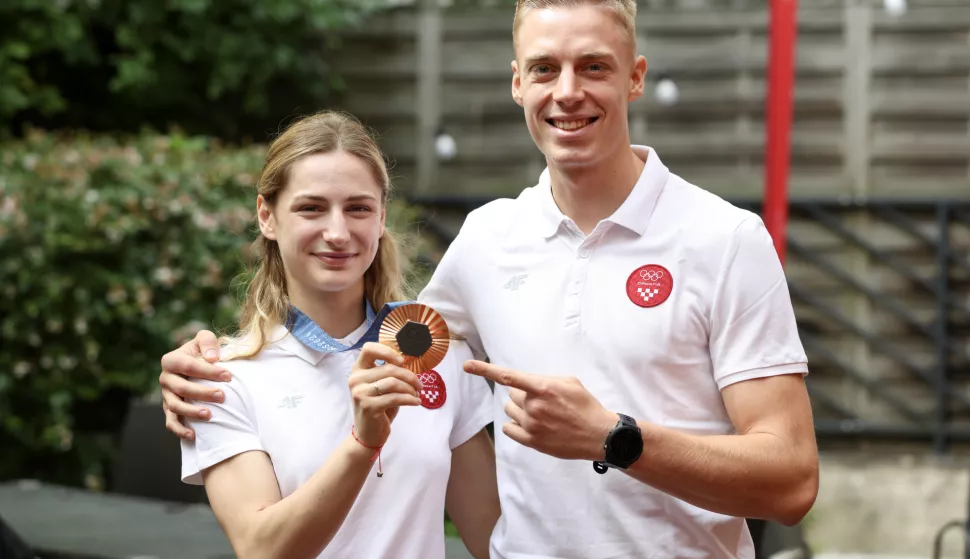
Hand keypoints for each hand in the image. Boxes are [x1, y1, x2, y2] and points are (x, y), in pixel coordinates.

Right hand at [159, 329, 230, 439]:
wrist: (196, 365)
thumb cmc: (203, 352)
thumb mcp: (205, 339)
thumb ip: (208, 342)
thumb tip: (212, 358)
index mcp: (171, 360)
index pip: (189, 366)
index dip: (208, 371)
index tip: (229, 376)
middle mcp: (165, 378)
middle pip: (182, 388)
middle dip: (202, 393)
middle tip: (222, 396)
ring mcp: (166, 395)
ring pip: (175, 406)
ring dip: (191, 412)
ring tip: (210, 415)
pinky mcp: (169, 409)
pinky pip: (171, 422)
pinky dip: (180, 430)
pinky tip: (194, 435)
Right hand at [348, 342, 423, 447]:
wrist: (368, 434)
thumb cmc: (378, 406)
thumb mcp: (382, 386)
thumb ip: (389, 372)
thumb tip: (409, 362)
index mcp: (358, 370)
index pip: (369, 348)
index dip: (387, 351)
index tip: (402, 360)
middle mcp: (356, 379)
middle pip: (389, 368)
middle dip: (409, 376)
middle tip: (419, 385)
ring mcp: (360, 393)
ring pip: (393, 382)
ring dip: (410, 389)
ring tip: (416, 394)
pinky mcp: (369, 406)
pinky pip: (396, 398)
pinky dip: (410, 399)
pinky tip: (416, 402)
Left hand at [464, 360, 617, 460]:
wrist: (597, 435)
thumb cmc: (585, 405)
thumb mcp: (569, 382)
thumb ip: (544, 380)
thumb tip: (527, 382)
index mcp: (543, 388)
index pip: (508, 377)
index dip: (485, 370)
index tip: (468, 365)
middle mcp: (534, 406)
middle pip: (512, 395)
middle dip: (523, 395)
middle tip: (543, 402)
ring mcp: (531, 425)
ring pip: (509, 411)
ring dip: (520, 409)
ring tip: (541, 414)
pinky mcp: (531, 441)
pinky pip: (509, 428)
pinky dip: (516, 424)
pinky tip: (532, 425)